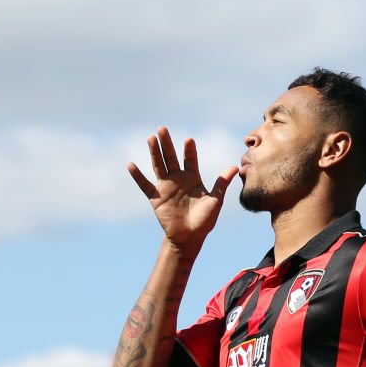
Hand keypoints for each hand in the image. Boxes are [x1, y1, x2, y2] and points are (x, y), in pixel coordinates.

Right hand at [127, 127, 238, 249]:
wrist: (190, 238)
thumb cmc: (204, 220)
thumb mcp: (215, 200)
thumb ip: (221, 184)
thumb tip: (235, 167)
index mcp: (193, 178)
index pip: (190, 159)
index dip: (189, 150)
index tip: (189, 140)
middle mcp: (178, 179)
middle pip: (171, 157)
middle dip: (167, 144)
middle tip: (162, 129)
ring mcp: (166, 187)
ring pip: (158, 166)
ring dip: (154, 152)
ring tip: (150, 138)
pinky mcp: (156, 198)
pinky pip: (145, 185)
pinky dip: (138, 176)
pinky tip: (131, 164)